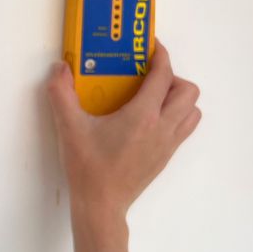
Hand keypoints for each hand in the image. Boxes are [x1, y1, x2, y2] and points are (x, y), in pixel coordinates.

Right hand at [44, 41, 200, 224]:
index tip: (150, 46)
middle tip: (147, 77)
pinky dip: (176, 115)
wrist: (101, 205)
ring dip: (179, 98)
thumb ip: (61, 93)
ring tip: (153, 97)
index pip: (164, 75)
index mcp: (143, 115)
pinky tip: (150, 119)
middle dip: (171, 77)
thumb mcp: (68, 127)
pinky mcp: (167, 156)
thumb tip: (60, 68)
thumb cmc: (87, 166)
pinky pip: (185, 127)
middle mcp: (163, 127)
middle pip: (188, 91)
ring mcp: (168, 143)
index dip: (160, 56)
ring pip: (192, 110)